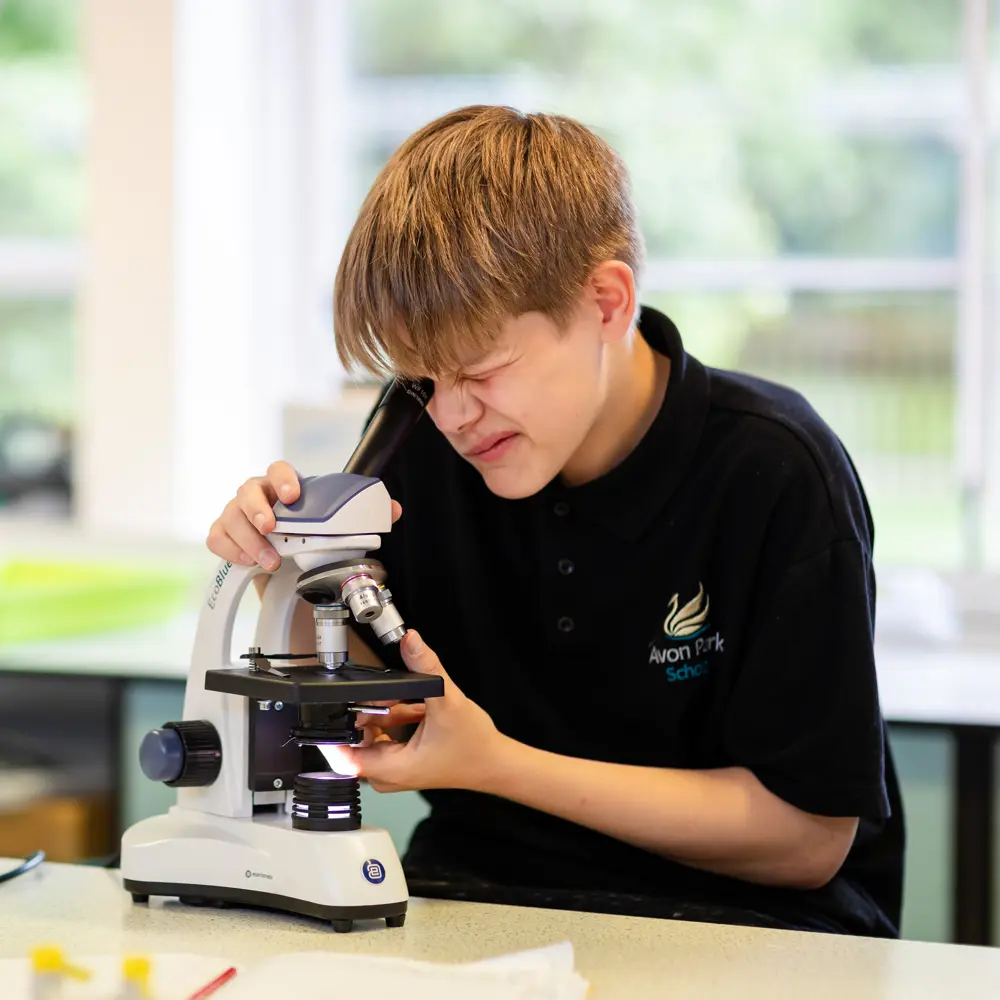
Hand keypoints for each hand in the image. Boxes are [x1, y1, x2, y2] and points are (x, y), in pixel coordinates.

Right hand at [205, 460, 401, 570]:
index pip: (278, 469)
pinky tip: (248, 563)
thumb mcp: (338, 526)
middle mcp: (257, 496)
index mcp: (284, 486)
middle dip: (257, 510)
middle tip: (272, 530)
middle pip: (246, 491)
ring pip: (230, 518)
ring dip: (248, 541)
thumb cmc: (312, 536)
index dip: (283, 479)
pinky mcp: (225, 537)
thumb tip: (393, 509)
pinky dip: (230, 551)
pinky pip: (216, 539)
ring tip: (269, 562)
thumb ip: (365, 515)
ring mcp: (237, 515)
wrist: (291, 566)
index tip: (294, 495)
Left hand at [351, 630, 505, 792]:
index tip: (344, 707)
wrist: (494, 762)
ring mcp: (393, 770)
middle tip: (391, 699)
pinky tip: (415, 711)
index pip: (341, 756)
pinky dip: (395, 719)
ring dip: (384, 714)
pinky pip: (383, 736)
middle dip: (368, 712)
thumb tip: (411, 641)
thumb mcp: (448, 701)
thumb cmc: (474, 746)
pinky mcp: (401, 762)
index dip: (337, 730)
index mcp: (391, 769)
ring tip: (408, 705)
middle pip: (354, 739)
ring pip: (369, 734)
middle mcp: (387, 775)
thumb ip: (426, 667)